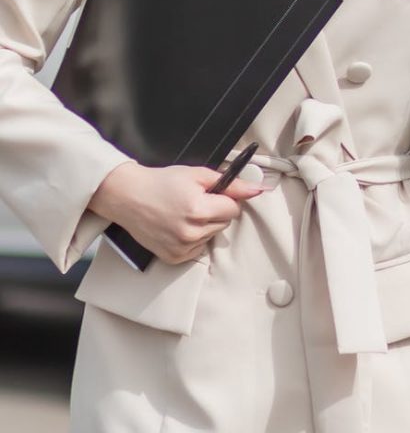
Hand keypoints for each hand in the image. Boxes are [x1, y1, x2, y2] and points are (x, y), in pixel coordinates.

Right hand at [87, 159, 263, 264]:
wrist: (128, 196)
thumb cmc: (162, 182)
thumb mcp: (198, 174)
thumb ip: (231, 183)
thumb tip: (257, 190)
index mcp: (199, 209)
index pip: (233, 209)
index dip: (225, 199)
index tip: (211, 195)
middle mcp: (191, 232)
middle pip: (225, 223)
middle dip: (216, 212)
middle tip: (194, 202)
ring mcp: (181, 247)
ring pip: (213, 236)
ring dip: (205, 226)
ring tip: (183, 214)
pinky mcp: (174, 257)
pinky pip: (198, 248)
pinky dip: (193, 239)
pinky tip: (178, 226)